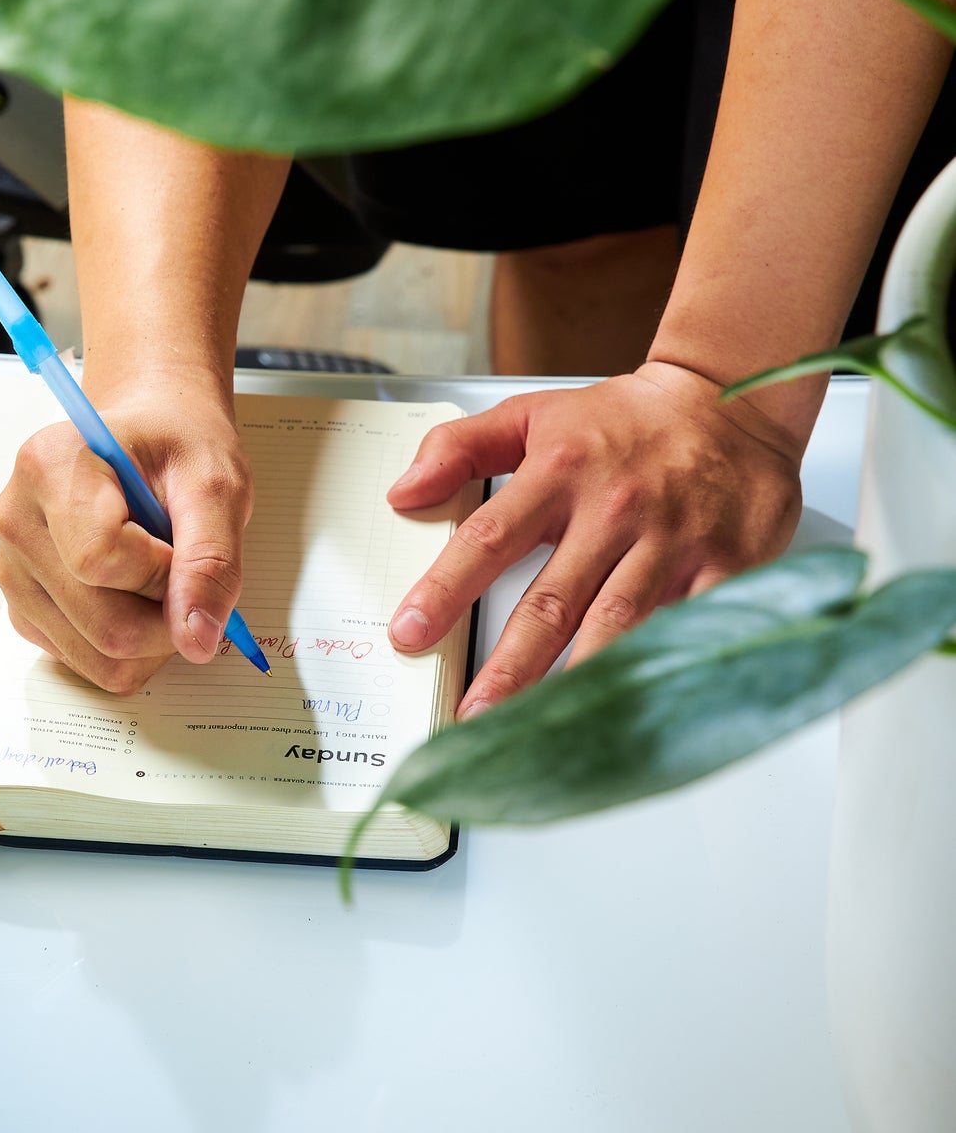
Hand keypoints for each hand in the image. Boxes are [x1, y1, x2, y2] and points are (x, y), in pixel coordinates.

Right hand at [0, 373, 252, 692]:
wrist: (149, 442)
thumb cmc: (176, 448)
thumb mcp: (215, 485)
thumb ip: (212, 560)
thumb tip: (198, 639)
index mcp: (50, 466)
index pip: (99, 561)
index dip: (161, 574)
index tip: (184, 548)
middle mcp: (16, 519)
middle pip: (102, 624)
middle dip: (167, 618)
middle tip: (187, 572)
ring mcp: (12, 569)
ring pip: (96, 655)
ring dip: (151, 636)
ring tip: (161, 578)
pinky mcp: (23, 607)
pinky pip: (87, 662)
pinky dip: (129, 647)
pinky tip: (136, 593)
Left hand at [386, 362, 805, 715]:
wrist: (731, 401)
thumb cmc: (624, 422)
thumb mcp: (532, 413)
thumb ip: (460, 449)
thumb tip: (402, 492)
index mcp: (558, 473)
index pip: (488, 539)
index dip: (445, 589)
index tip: (410, 632)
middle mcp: (613, 511)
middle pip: (551, 603)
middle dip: (507, 667)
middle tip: (472, 715)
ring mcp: (671, 542)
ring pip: (616, 626)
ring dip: (574, 683)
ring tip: (537, 730)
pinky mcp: (725, 565)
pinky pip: (687, 626)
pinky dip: (657, 666)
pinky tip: (629, 708)